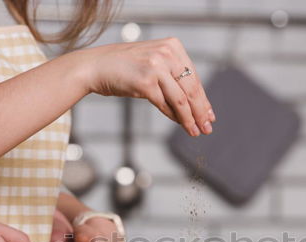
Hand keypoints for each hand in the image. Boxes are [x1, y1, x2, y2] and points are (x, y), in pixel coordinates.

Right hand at [79, 37, 215, 136]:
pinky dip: (174, 117)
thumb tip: (196, 105)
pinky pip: (165, 105)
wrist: (96, 66)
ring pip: (181, 99)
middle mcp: (167, 53)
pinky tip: (181, 125)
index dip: (204, 99)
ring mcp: (156, 67)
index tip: (210, 115)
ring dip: (190, 119)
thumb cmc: (125, 68)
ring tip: (196, 131)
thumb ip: (173, 78)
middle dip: (201, 112)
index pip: (194, 78)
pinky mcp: (146, 82)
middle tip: (207, 127)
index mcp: (173, 47)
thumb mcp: (154, 65)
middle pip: (191, 89)